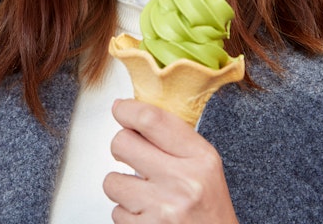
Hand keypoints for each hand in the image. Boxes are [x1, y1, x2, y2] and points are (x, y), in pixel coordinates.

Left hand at [103, 99, 237, 222]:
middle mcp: (183, 181)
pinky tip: (147, 216)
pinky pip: (116, 212)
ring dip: (122, 188)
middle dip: (121, 148)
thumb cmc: (209, 211)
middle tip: (131, 157)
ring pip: (112, 181)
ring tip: (144, 195)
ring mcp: (163, 208)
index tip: (121, 109)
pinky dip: (127, 215)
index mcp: (201, 159)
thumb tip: (131, 114)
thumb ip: (174, 141)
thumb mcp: (205, 168)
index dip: (128, 110)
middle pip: (122, 142)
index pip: (152, 120)